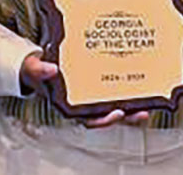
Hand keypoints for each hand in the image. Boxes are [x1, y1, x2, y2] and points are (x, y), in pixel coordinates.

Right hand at [19, 53, 149, 128]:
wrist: (40, 63)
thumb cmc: (38, 70)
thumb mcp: (34, 69)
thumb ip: (39, 70)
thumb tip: (51, 69)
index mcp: (69, 105)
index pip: (88, 119)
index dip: (103, 120)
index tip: (115, 113)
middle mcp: (84, 103)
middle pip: (107, 115)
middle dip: (125, 117)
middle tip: (140, 113)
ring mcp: (93, 95)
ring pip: (115, 106)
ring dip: (131, 107)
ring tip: (148, 106)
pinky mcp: (100, 84)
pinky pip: (115, 90)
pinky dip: (128, 91)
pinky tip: (142, 85)